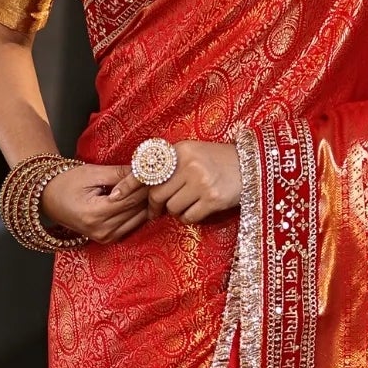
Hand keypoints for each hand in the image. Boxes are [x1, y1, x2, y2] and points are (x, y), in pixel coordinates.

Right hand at [39, 163, 150, 244]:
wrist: (48, 199)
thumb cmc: (66, 183)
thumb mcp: (92, 174)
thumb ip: (119, 174)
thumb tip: (143, 169)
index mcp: (96, 213)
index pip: (131, 198)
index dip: (146, 184)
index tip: (156, 171)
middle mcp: (102, 230)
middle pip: (138, 210)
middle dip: (149, 193)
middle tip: (159, 176)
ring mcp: (105, 237)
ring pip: (139, 219)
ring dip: (147, 203)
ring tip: (152, 185)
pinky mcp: (108, 239)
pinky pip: (132, 225)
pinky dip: (138, 212)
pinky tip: (141, 199)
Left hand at [117, 139, 242, 223]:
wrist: (253, 166)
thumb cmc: (219, 160)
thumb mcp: (193, 152)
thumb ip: (171, 163)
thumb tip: (144, 182)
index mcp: (181, 150)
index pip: (148, 169)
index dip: (129, 184)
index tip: (115, 195)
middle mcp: (190, 165)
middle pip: (158, 193)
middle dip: (156, 204)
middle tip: (158, 209)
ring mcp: (202, 182)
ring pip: (172, 207)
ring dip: (176, 210)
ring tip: (188, 202)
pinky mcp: (213, 199)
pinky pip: (189, 216)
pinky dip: (191, 217)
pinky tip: (200, 208)